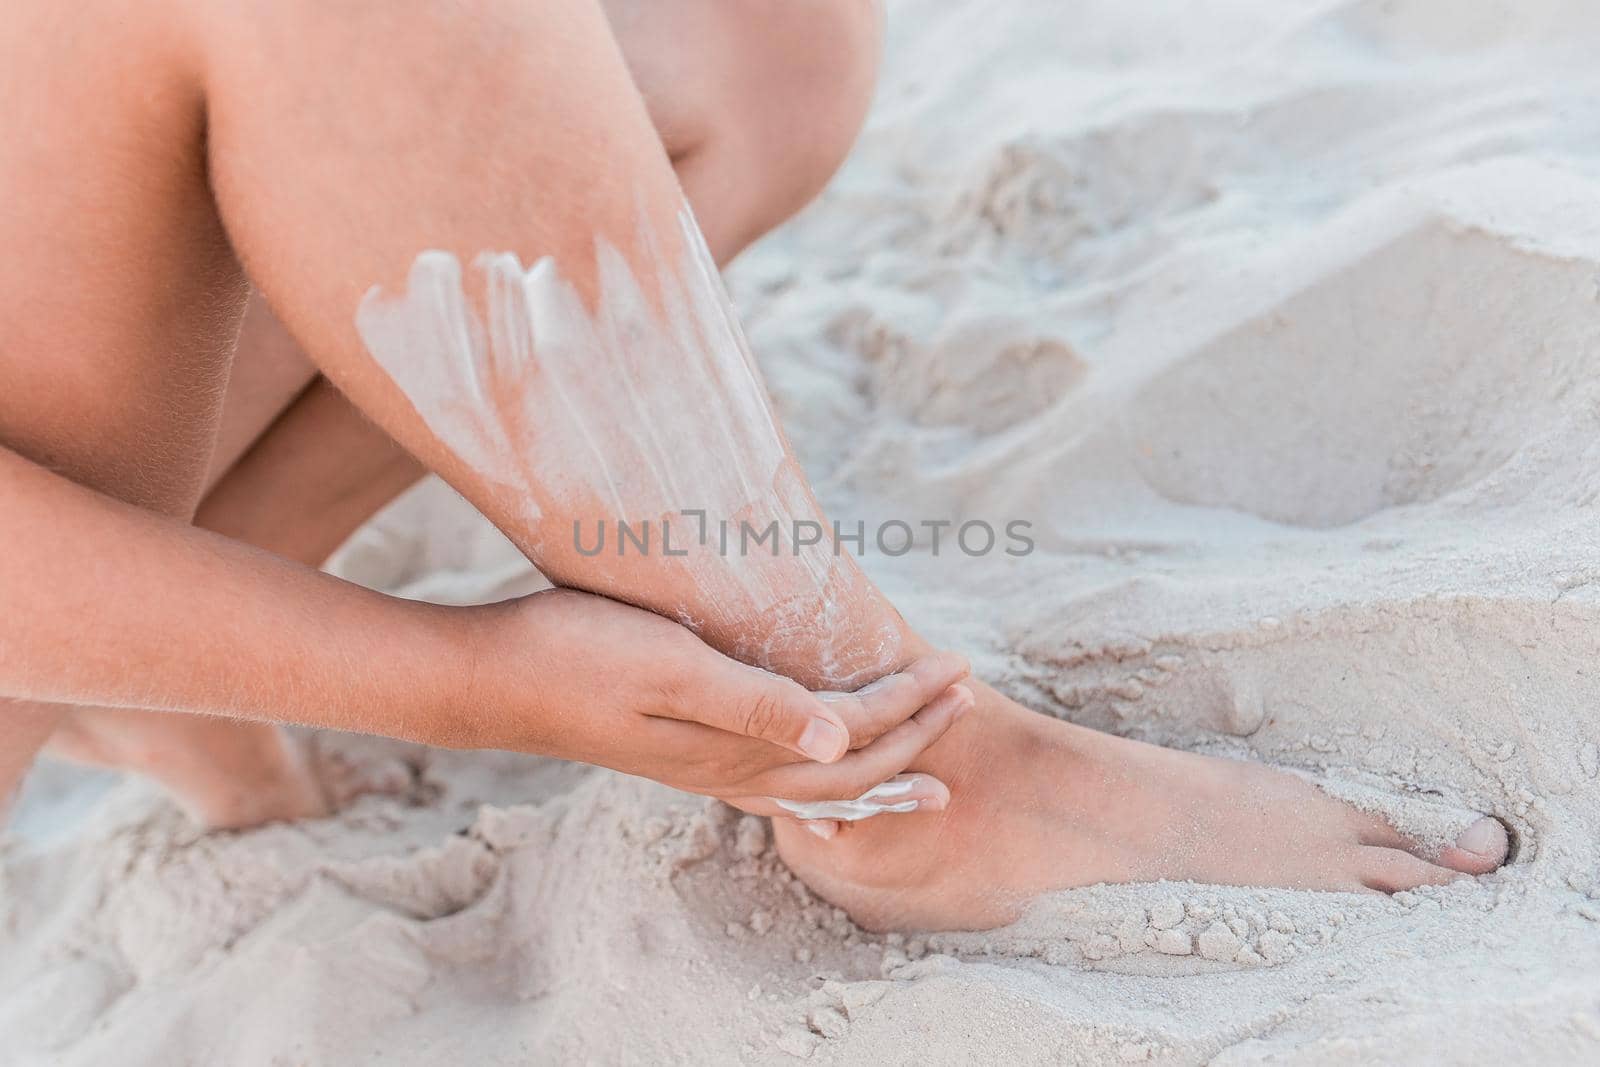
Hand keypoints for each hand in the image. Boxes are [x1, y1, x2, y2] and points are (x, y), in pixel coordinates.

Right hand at [452, 588, 971, 817]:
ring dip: (877, 766)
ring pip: (815, 786)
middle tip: (967, 699)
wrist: (491, 679)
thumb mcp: (672, 668)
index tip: (958, 667)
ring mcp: (703, 766)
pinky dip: (821, 777)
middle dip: (913, 735)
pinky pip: (776, 781)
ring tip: (926, 767)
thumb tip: (843, 744)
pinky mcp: (681, 750)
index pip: (850, 733)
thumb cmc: (575, 655)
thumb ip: (757, 707)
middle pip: (845, 769)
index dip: (909, 702)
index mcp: (736, 748)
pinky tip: (818, 768)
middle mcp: (728, 769)